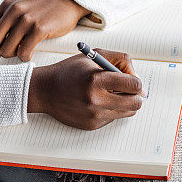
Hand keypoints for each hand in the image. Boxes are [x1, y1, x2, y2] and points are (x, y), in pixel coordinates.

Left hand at [0, 0, 90, 61]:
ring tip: (22, 51)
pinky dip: (25, 57)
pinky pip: (23, 52)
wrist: (66, 4)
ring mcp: (26, 19)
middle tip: (10, 53)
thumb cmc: (40, 11)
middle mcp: (13, 10)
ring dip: (13, 56)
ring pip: (6, 50)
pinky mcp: (39, 28)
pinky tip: (30, 53)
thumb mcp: (17, 12)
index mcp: (5, 6)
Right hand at [27, 49, 144, 129]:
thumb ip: (119, 60)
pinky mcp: (92, 125)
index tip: (132, 80)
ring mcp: (94, 115)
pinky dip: (110, 110)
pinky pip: (113, 118)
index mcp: (96, 80)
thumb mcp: (94, 56)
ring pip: (127, 112)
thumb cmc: (70, 71)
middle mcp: (96, 100)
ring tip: (111, 93)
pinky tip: (97, 102)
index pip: (134, 85)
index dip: (136, 81)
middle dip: (135, 95)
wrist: (45, 90)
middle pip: (135, 104)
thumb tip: (136, 78)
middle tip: (128, 90)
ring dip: (124, 103)